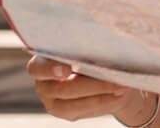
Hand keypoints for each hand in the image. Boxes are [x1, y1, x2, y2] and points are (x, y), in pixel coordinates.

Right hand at [27, 54, 154, 122]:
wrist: (108, 76)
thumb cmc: (97, 53)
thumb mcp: (93, 47)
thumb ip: (91, 50)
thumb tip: (107, 51)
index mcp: (43, 61)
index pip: (37, 68)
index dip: (51, 69)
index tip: (68, 69)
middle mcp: (43, 83)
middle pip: (62, 88)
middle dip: (92, 84)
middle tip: (115, 77)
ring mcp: (52, 100)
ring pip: (71, 104)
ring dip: (100, 95)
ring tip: (122, 86)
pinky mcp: (66, 112)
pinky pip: (83, 111)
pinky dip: (103, 102)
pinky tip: (118, 95)